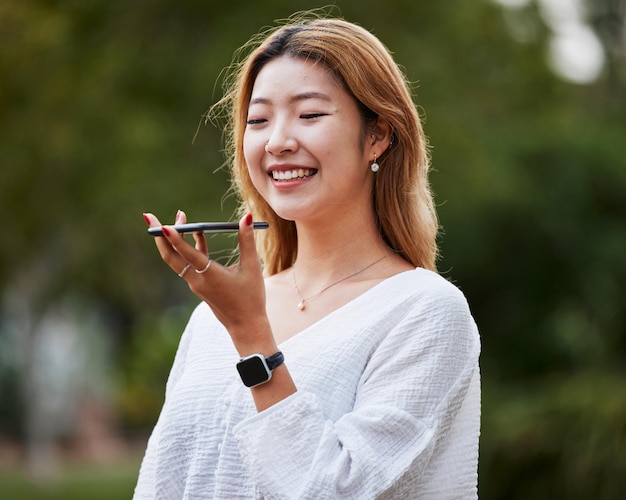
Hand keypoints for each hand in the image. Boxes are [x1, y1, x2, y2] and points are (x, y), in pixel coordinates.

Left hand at [143, 211, 276, 356]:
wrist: (246, 326)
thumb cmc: (251, 297)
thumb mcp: (252, 267)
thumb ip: (247, 241)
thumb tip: (246, 217)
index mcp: (210, 276)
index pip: (187, 255)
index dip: (175, 238)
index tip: (162, 225)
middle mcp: (197, 281)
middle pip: (170, 257)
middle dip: (159, 236)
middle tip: (149, 216)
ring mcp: (196, 284)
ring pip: (177, 259)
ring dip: (174, 238)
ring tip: (180, 216)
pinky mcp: (199, 285)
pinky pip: (188, 263)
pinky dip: (189, 247)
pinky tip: (198, 233)